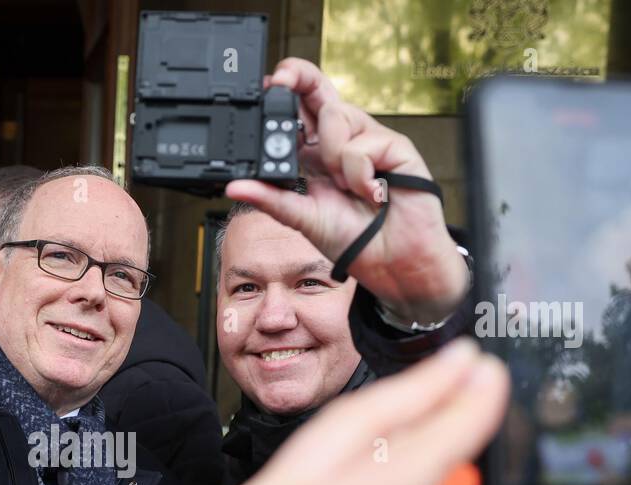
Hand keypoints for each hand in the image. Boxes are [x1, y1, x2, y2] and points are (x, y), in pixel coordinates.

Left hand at [226, 58, 467, 323]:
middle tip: (281, 80)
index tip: (265, 88)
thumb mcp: (301, 219)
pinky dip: (359, 172)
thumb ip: (270, 199)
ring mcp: (369, 140)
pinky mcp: (396, 146)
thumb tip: (234, 187)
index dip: (282, 93)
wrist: (393, 262)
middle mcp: (342, 141)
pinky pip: (363, 143)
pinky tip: (369, 192)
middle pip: (320, 91)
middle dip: (299, 76)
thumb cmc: (355, 241)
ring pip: (336, 115)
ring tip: (345, 186)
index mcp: (316, 156)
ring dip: (331, 153)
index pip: (298, 112)